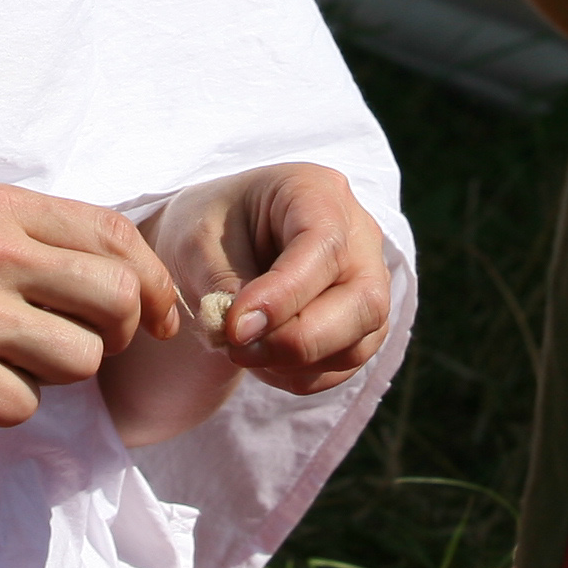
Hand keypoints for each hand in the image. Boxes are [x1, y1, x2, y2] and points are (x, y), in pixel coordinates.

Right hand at [0, 184, 182, 443]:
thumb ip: (29, 240)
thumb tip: (127, 276)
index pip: (114, 234)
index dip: (153, 281)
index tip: (161, 317)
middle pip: (118, 298)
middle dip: (121, 334)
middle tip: (87, 348)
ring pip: (83, 358)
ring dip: (56, 375)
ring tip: (2, 363)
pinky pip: (30, 406)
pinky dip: (6, 408)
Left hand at [145, 164, 397, 396]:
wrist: (217, 238)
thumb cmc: (211, 226)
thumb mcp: (199, 242)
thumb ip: (224, 285)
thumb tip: (245, 336)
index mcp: (318, 192)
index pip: (324, 246)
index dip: (283, 296)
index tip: (235, 328)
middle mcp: (359, 236)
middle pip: (363, 300)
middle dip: (297, 339)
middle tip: (236, 348)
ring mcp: (368, 282)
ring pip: (359, 342)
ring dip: (295, 362)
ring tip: (241, 350)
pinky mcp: (361, 325)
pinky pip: (344, 365)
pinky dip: (300, 375)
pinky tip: (261, 357)